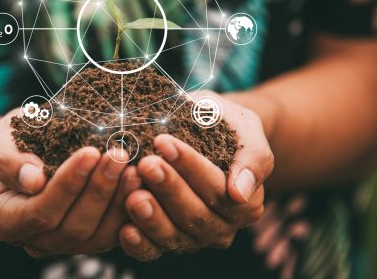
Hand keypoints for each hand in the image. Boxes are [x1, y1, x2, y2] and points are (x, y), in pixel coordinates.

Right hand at [0, 109, 140, 256]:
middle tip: (118, 155)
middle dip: (99, 191)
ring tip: (133, 168)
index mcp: (7, 218)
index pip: (40, 211)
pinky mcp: (89, 236)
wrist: (25, 149)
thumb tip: (33, 180)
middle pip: (72, 228)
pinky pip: (112, 233)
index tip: (90, 152)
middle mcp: (35, 239)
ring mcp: (63, 242)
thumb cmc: (11, 141)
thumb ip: (8, 159)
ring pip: (96, 237)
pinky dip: (127, 210)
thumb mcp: (0, 140)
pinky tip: (139, 181)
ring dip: (118, 202)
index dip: (67, 185)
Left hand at [119, 94, 273, 260]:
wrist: (204, 130)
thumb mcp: (246, 130)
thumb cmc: (226, 126)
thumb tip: (239, 194)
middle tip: (146, 164)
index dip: (191, 168)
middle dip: (168, 188)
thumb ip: (252, 159)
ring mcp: (193, 238)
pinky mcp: (165, 243)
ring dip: (152, 216)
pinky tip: (125, 229)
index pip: (218, 190)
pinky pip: (153, 250)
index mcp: (246, 203)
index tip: (165, 144)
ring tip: (132, 194)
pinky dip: (139, 243)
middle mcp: (221, 227)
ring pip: (173, 235)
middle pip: (195, 214)